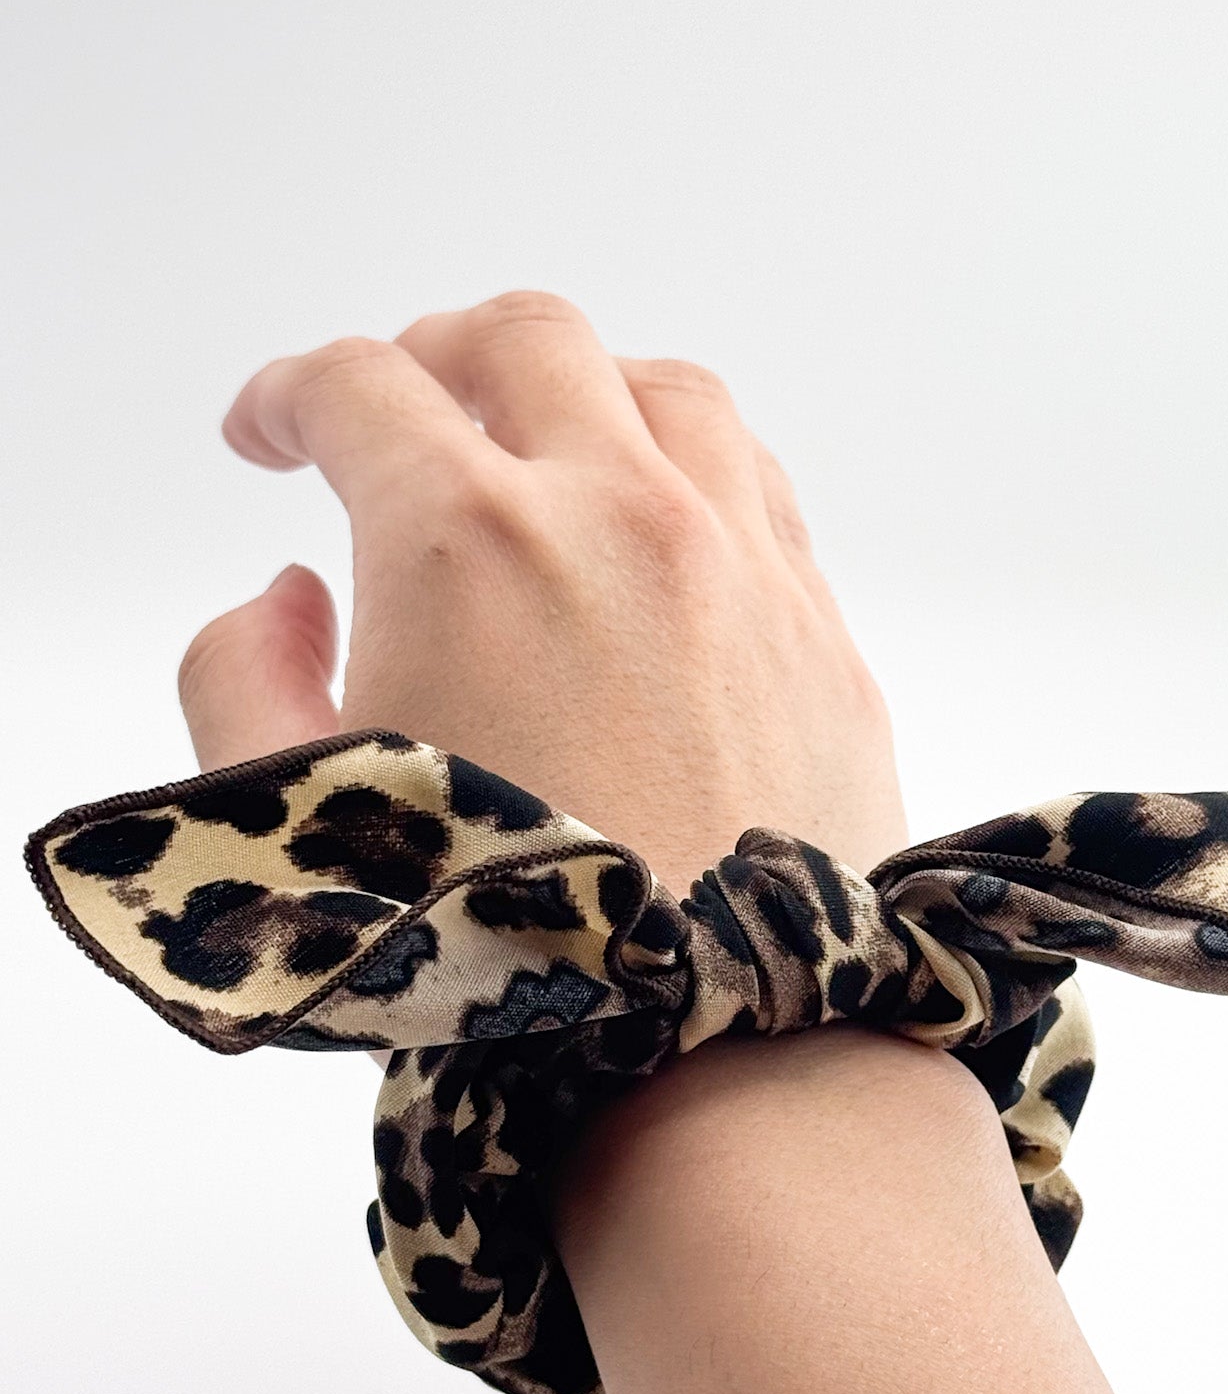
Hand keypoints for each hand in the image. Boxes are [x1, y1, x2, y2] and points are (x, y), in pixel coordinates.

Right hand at [176, 290, 908, 896]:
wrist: (707, 1055)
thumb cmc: (493, 956)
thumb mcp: (285, 818)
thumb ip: (242, 675)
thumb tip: (292, 593)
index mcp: (466, 538)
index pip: (358, 387)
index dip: (290, 395)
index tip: (272, 435)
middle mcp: (616, 513)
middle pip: (522, 337)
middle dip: (435, 354)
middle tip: (400, 412)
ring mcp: (739, 561)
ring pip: (663, 389)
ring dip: (583, 392)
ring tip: (541, 449)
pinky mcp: (820, 630)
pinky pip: (759, 485)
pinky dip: (689, 471)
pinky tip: (658, 527)